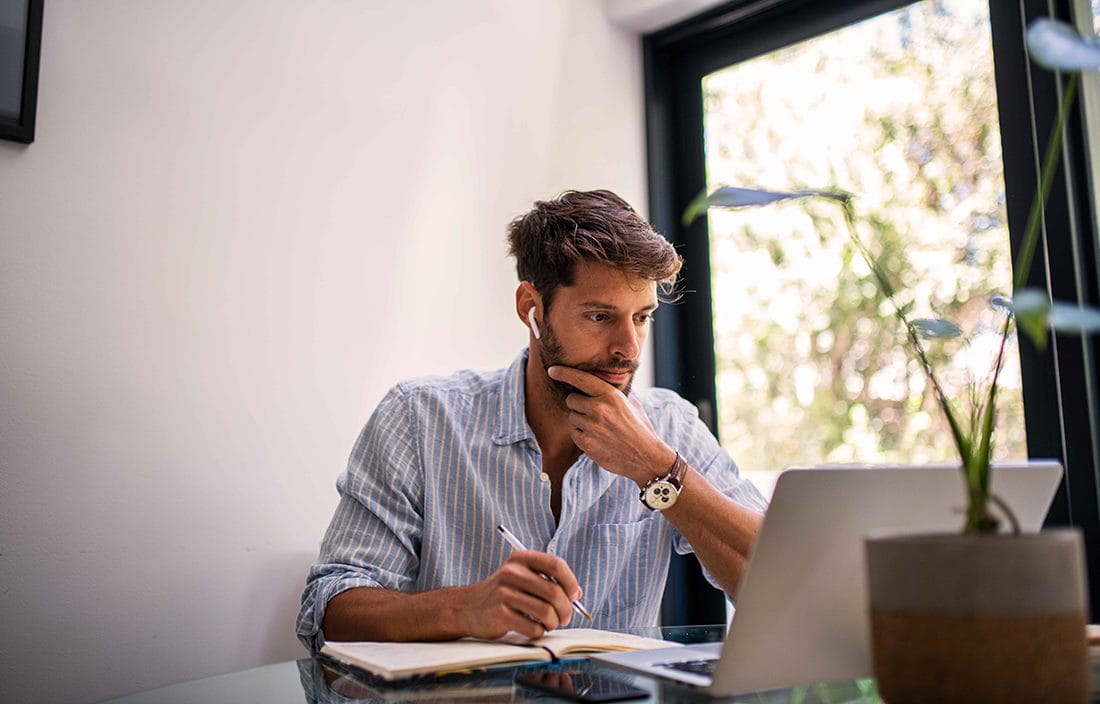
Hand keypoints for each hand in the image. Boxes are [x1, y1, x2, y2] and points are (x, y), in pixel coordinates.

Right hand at [457, 550, 581, 639]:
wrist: (466, 607)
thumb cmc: (501, 593)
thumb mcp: (521, 577)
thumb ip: (547, 581)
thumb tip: (577, 594)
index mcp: (520, 559)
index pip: (556, 564)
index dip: (570, 581)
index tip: (573, 595)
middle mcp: (512, 573)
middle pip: (554, 592)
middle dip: (566, 609)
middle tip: (565, 617)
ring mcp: (504, 593)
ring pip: (546, 612)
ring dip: (554, 623)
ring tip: (549, 624)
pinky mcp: (500, 615)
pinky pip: (534, 628)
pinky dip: (539, 632)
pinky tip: (533, 629)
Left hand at [548, 365, 675, 485]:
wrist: (645, 457)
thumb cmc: (639, 429)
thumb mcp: (632, 404)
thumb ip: (614, 394)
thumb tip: (601, 384)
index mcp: (610, 395)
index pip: (581, 379)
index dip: (564, 373)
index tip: (552, 370)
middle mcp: (599, 408)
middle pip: (571, 399)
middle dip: (578, 405)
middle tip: (592, 413)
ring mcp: (591, 426)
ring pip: (572, 417)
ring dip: (581, 421)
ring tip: (599, 428)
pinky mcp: (586, 443)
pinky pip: (574, 433)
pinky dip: (582, 436)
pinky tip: (598, 439)